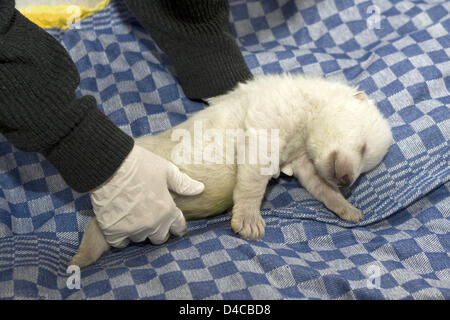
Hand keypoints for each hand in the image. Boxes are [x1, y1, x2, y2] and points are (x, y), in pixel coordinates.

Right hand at [89, 144, 203, 247]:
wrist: (110, 165)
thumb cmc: (140, 164)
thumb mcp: (166, 170)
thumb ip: (183, 183)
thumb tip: (200, 188)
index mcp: (167, 210)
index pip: (178, 227)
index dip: (176, 225)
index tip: (173, 224)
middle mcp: (152, 224)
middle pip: (159, 237)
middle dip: (158, 230)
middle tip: (150, 218)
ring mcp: (133, 229)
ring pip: (140, 239)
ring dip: (138, 231)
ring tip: (133, 218)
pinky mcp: (113, 231)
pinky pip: (120, 243)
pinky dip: (120, 236)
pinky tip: (119, 225)